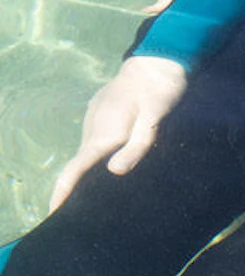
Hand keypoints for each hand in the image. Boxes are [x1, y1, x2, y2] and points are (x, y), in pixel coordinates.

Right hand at [48, 55, 186, 211]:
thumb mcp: (154, 120)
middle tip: (83, 211)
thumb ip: (136, 146)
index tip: (54, 212)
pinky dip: (98, 154)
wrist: (156, 63)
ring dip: (89, 170)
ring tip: (98, 193)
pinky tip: (110, 162)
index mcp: (103, 134)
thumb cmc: (159, 93)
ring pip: (89, 151)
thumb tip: (113, 171)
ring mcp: (95, 119)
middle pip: (80, 164)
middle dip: (76, 187)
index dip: (63, 192)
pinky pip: (95, 139)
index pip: (75, 169)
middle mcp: (93, 128)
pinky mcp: (101, 112)